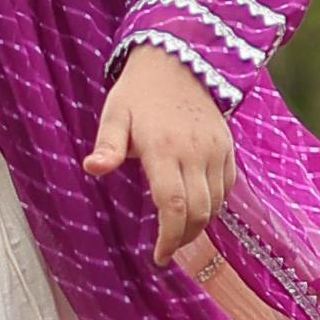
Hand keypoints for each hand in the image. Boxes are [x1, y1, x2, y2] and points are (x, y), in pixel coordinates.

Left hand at [82, 43, 235, 266]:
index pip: (173, 205)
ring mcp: (215, 149)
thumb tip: (91, 168)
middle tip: (167, 249)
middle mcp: (195, 152)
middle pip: (198, 212)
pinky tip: (197, 208)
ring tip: (179, 232)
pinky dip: (215, 204)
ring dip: (199, 224)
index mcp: (164, 148)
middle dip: (183, 238)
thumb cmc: (138, 93)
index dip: (169, 238)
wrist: (177, 62)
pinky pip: (227, 186)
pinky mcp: (227, 146)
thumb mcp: (115, 114)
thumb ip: (107, 145)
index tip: (159, 257)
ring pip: (216, 203)